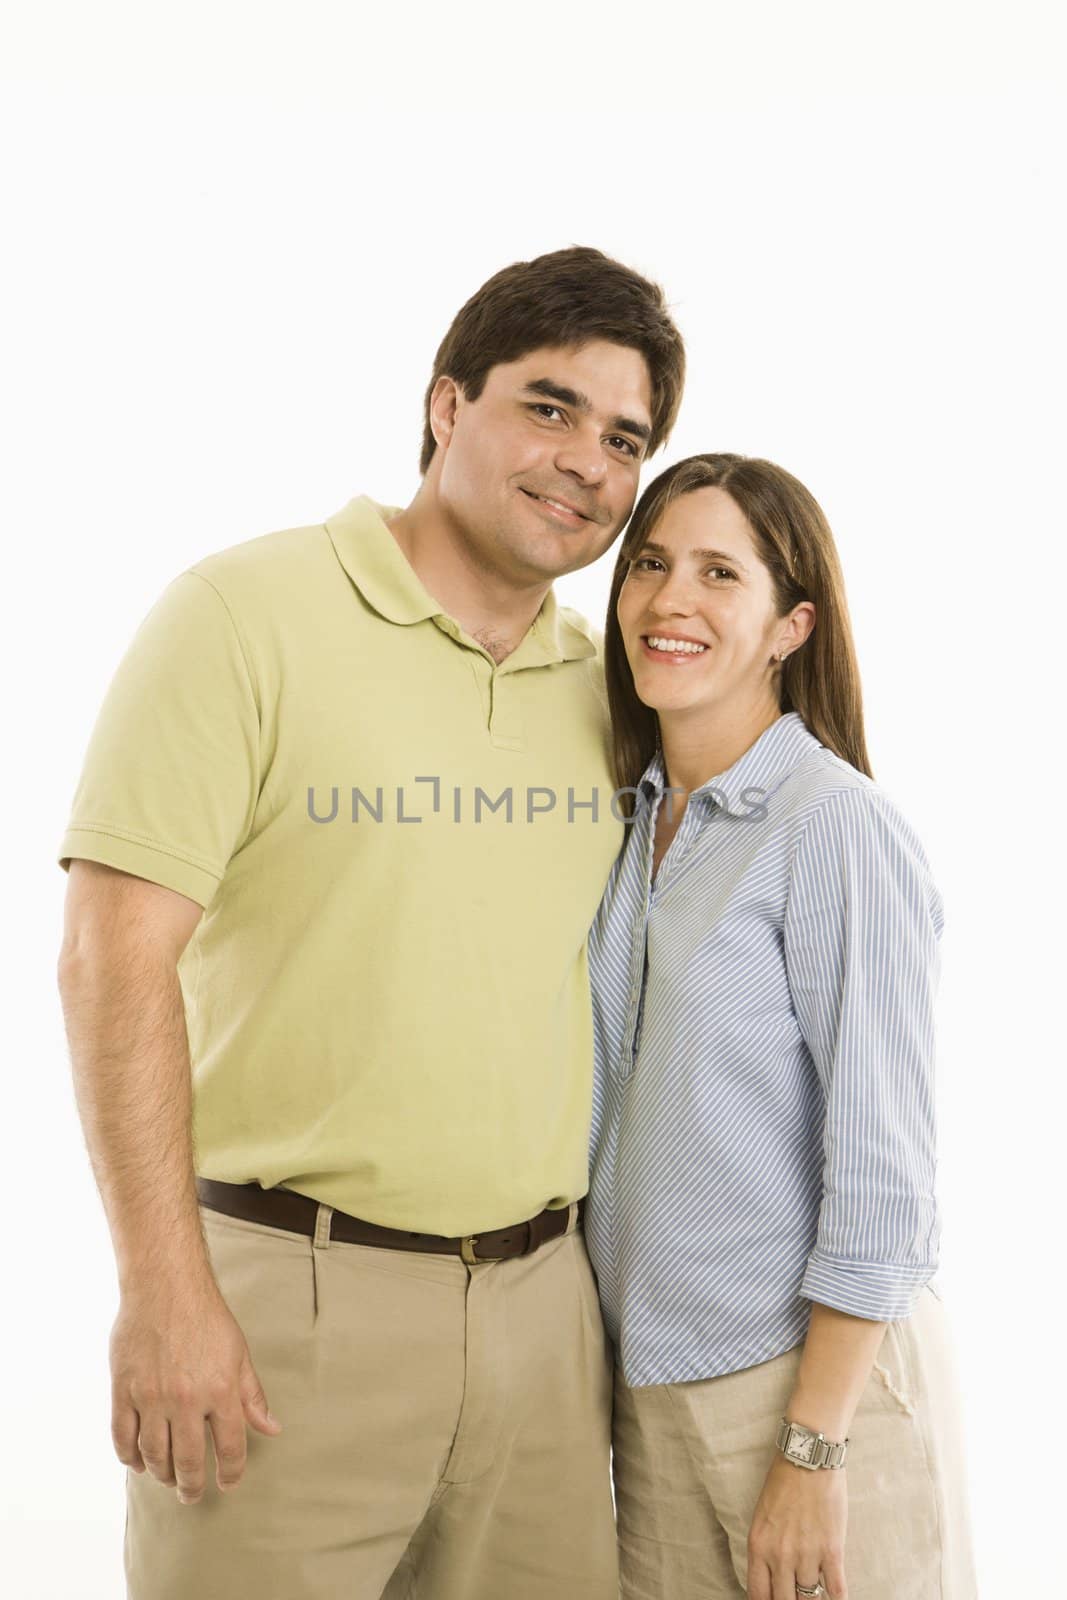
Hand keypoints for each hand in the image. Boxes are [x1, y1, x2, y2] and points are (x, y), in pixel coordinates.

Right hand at [109, 1274, 281, 1503]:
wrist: (165, 1286)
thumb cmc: (206, 1317)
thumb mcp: (239, 1353)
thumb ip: (252, 1396)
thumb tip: (272, 1429)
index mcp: (221, 1390)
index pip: (229, 1449)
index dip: (230, 1473)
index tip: (227, 1483)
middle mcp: (186, 1399)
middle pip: (188, 1462)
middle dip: (192, 1486)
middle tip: (192, 1494)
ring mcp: (151, 1396)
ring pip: (154, 1455)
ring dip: (162, 1474)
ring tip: (168, 1478)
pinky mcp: (123, 1390)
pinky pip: (122, 1437)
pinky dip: (130, 1457)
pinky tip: (139, 1461)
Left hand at [746, 1454, 847, 1599]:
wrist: (808, 1460)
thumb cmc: (783, 1483)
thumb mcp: (762, 1517)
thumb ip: (764, 1548)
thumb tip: (771, 1576)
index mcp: (759, 1546)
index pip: (758, 1595)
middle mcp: (780, 1556)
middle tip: (795, 1597)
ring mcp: (807, 1555)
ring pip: (810, 1598)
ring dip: (813, 1599)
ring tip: (814, 1595)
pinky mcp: (832, 1551)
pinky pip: (836, 1589)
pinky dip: (837, 1599)